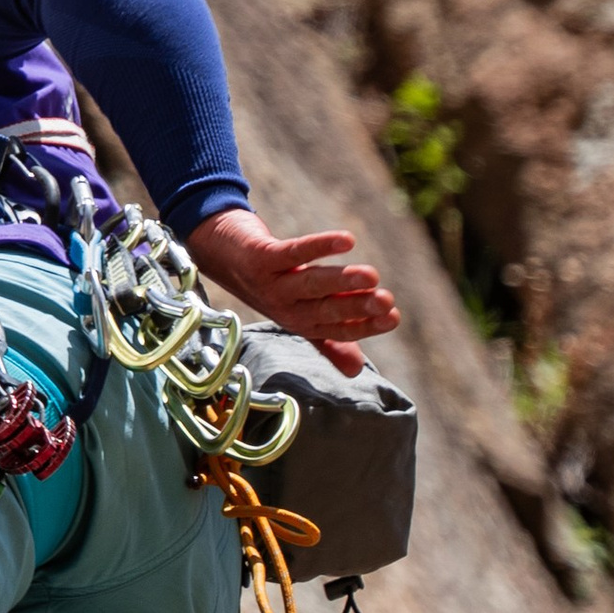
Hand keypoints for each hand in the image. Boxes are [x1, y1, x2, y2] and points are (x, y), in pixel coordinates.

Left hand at [185, 208, 398, 375]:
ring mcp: (270, 284)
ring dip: (340, 281)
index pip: (337, 329)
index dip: (365, 326)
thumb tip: (357, 372)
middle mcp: (285, 308)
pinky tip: (347, 240)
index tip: (393, 318)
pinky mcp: (260, 257)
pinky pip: (293, 252)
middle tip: (386, 301)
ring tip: (371, 275)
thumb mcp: (299, 311)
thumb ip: (328, 339)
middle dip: (357, 306)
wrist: (220, 252)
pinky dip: (318, 246)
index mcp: (300, 322)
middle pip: (325, 310)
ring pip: (310, 284)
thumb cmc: (269, 283)